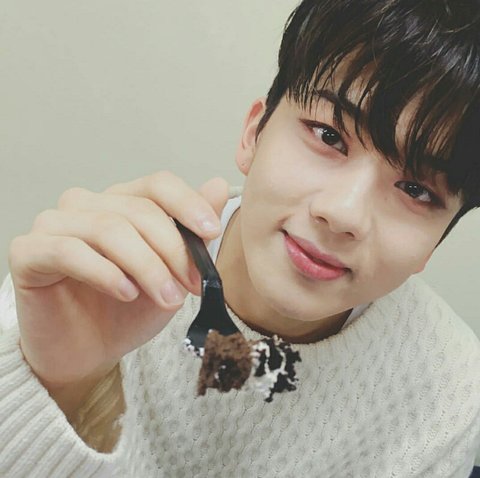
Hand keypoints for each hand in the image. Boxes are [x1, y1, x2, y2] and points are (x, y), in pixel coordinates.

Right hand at [8, 171, 228, 392]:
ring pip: (109, 229)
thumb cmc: (128, 310)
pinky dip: (105, 272)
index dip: (188, 204)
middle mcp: (86, 205)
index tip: (212, 232)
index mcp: (121, 202)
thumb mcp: (172, 273)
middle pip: (139, 210)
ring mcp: (54, 224)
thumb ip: (193, 232)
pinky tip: (126, 293)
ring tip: (166, 297)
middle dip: (173, 250)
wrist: (90, 351)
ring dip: (147, 266)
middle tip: (193, 285)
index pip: (157, 184)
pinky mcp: (29, 252)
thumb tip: (218, 185)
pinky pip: (70, 251)